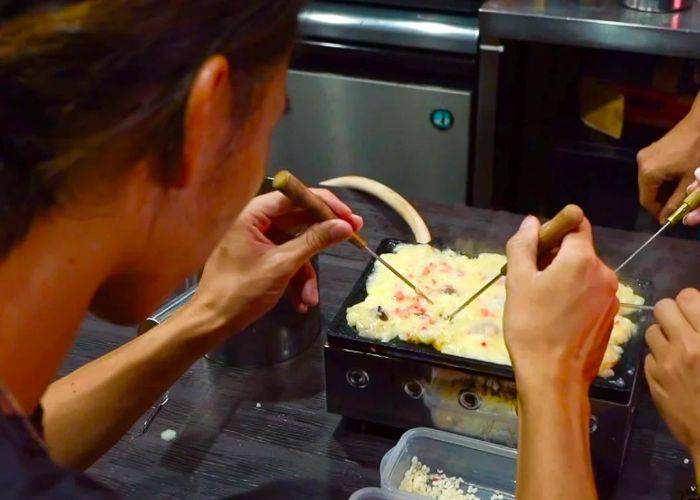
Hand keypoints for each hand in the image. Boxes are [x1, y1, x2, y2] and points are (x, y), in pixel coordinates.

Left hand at [188, 189, 361, 334]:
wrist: (212, 322)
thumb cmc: (240, 290)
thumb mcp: (282, 264)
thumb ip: (315, 241)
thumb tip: (345, 226)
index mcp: (253, 213)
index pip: (296, 196)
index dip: (326, 205)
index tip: (350, 217)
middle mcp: (256, 221)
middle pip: (299, 220)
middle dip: (323, 239)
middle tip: (353, 239)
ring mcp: (258, 241)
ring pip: (297, 246)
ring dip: (307, 274)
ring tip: (311, 298)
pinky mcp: (261, 259)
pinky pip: (287, 261)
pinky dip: (296, 281)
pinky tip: (300, 302)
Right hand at [504, 216, 618, 389]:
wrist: (554, 378)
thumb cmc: (531, 326)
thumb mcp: (518, 281)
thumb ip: (523, 246)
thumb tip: (531, 222)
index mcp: (582, 259)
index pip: (575, 224)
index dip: (553, 230)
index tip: (533, 250)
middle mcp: (604, 273)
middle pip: (579, 250)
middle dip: (554, 258)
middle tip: (528, 280)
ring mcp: (611, 297)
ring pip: (584, 274)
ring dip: (563, 278)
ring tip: (539, 302)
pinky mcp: (610, 317)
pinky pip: (590, 295)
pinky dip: (574, 297)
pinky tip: (555, 317)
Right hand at [638, 93, 699, 223]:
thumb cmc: (697, 152)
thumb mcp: (689, 180)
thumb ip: (677, 201)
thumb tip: (667, 219)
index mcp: (648, 173)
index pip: (646, 201)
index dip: (657, 212)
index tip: (669, 218)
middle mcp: (641, 164)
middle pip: (645, 191)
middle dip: (659, 201)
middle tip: (675, 206)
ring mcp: (644, 156)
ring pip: (648, 182)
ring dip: (661, 190)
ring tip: (677, 193)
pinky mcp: (649, 150)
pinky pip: (651, 171)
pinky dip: (661, 179)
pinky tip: (674, 179)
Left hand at [645, 288, 699, 459]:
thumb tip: (696, 314)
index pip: (687, 298)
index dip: (691, 301)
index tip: (695, 310)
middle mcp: (685, 347)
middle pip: (663, 308)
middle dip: (673, 313)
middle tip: (683, 324)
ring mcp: (665, 365)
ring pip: (651, 331)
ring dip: (663, 335)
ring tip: (677, 346)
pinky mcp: (653, 381)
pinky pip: (649, 357)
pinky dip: (659, 359)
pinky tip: (673, 369)